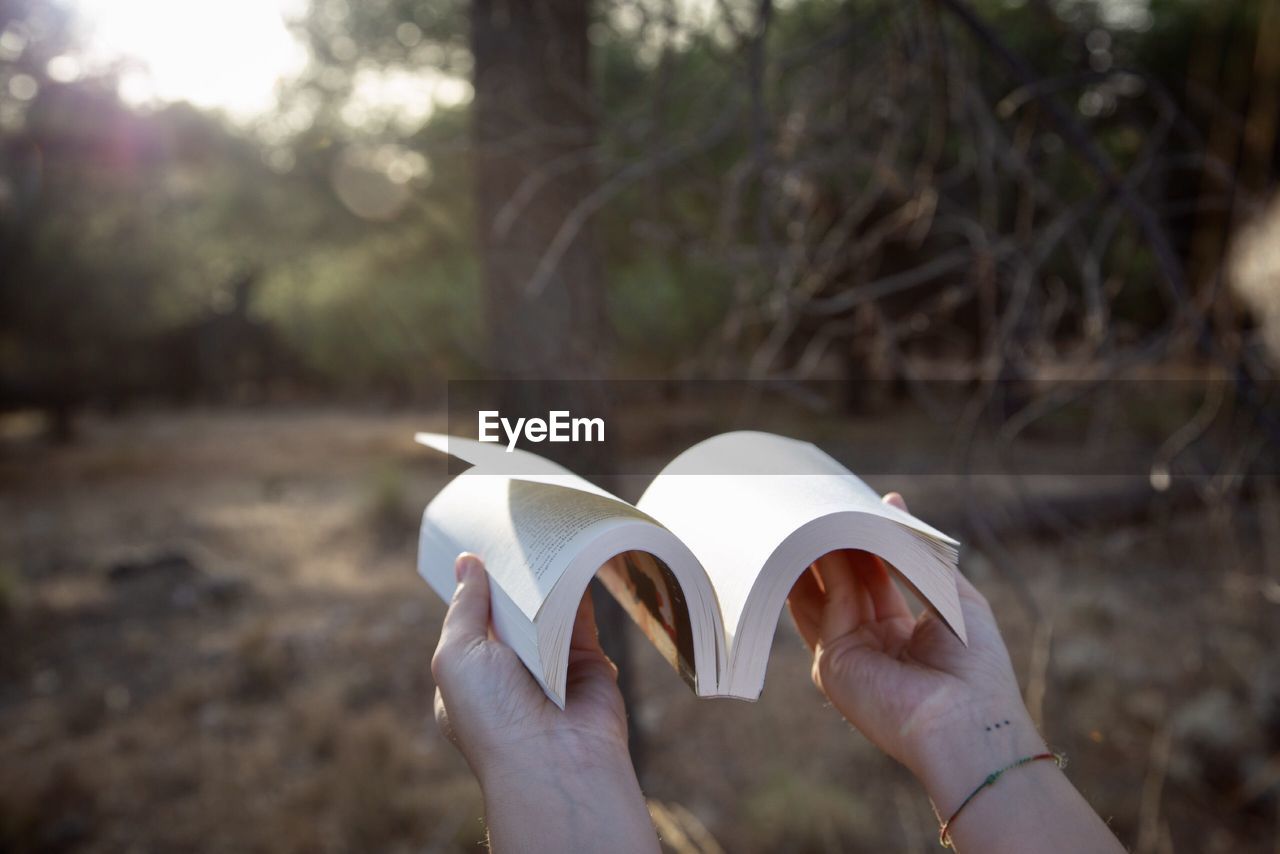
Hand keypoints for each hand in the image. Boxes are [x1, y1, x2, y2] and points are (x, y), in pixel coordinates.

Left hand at [431, 553, 658, 853]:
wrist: (555, 762)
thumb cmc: (493, 716)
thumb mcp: (457, 656)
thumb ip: (464, 608)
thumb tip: (467, 563)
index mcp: (471, 677)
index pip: (471, 623)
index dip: (475, 588)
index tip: (479, 548)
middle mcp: (510, 673)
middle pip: (512, 612)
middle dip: (513, 579)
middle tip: (515, 531)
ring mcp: (551, 667)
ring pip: (548, 611)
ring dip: (546, 581)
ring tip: (543, 533)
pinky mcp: (589, 661)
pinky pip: (583, 616)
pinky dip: (580, 589)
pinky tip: (575, 555)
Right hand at [788, 494, 1124, 852]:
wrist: (967, 722)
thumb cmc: (976, 666)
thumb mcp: (953, 592)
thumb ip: (918, 551)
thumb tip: (892, 499)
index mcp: (902, 633)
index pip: (873, 576)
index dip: (867, 540)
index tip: (856, 502)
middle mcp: (869, 643)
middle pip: (843, 581)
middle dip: (837, 541)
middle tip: (826, 499)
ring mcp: (846, 654)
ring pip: (824, 592)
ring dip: (819, 552)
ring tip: (815, 508)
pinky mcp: (829, 664)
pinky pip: (821, 605)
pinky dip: (819, 568)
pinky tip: (822, 535)